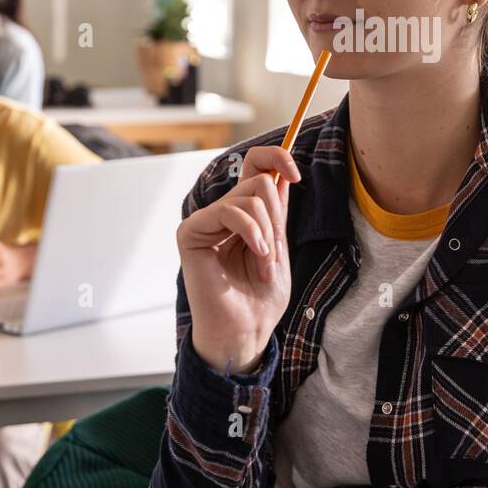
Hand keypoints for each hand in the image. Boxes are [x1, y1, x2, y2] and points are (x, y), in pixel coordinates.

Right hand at [177, 146, 301, 374]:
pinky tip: (257, 255)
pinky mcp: (192, 232)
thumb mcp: (278, 245)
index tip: (295, 175)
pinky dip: (252, 232)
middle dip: (277, 218)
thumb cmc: (261, 297)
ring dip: (267, 234)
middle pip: (259, 180)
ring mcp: (206, 221)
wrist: (246, 329)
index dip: (277, 158)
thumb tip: (281, 173)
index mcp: (244, 213)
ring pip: (250, 197)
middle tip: (274, 252)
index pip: (255, 165)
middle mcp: (223, 213)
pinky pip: (229, 211)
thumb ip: (276, 211)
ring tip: (264, 264)